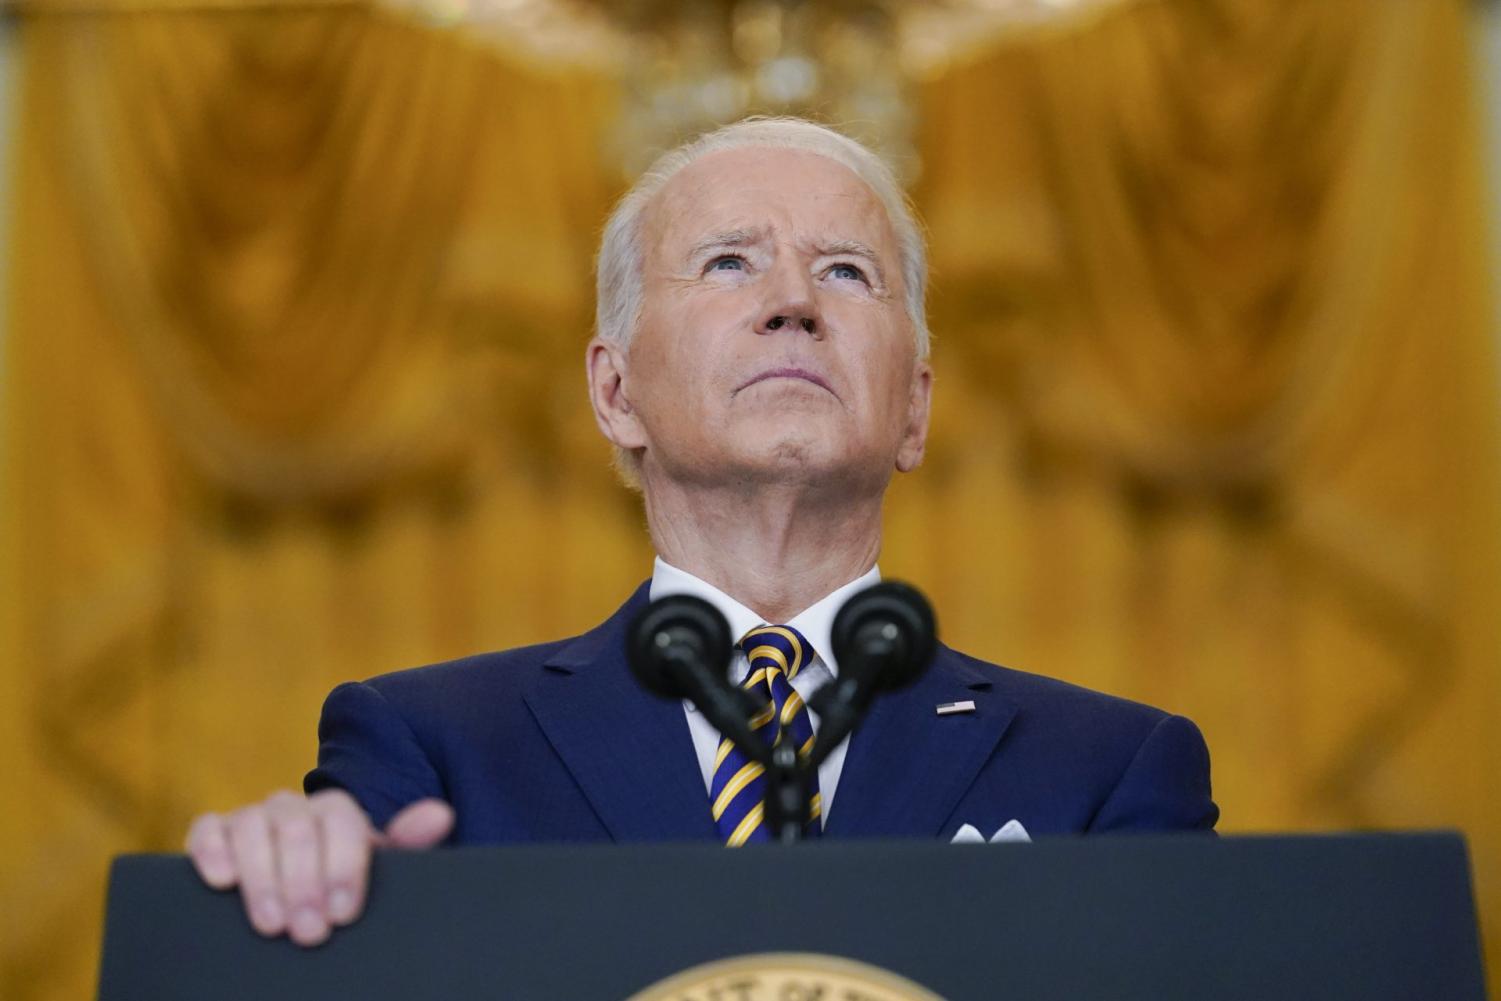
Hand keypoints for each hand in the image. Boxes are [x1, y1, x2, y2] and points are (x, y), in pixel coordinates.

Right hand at [185, 789, 453, 946]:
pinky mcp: (215, 835)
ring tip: (271, 925)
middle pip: (296, 828)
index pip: (341, 819)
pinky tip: (221, 880)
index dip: (343, 865)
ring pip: (251, 826)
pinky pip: (206, 829)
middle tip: (309, 932)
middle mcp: (294, 808)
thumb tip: (440, 814)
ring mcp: (252, 819)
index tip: (343, 914)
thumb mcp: (380, 872)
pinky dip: (211, 850)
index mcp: (336, 813)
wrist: (303, 899)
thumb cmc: (342, 888)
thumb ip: (408, 844)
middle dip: (303, 883)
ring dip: (262, 877)